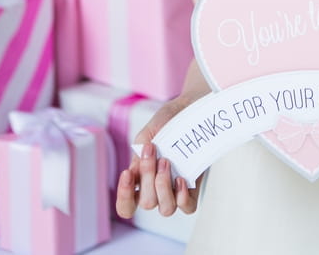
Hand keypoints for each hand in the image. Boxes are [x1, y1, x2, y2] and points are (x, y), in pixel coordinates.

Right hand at [115, 94, 202, 218]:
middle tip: (152, 150)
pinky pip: (188, 207)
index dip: (124, 196)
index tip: (127, 173)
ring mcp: (174, 191)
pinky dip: (183, 196)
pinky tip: (181, 179)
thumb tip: (137, 171)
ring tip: (166, 161)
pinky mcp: (193, 188)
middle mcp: (156, 190)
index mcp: (140, 181)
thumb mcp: (146, 136)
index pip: (126, 206)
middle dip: (148, 176)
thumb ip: (138, 154)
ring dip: (164, 185)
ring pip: (166, 209)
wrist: (188, 110)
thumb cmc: (165, 124)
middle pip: (147, 203)